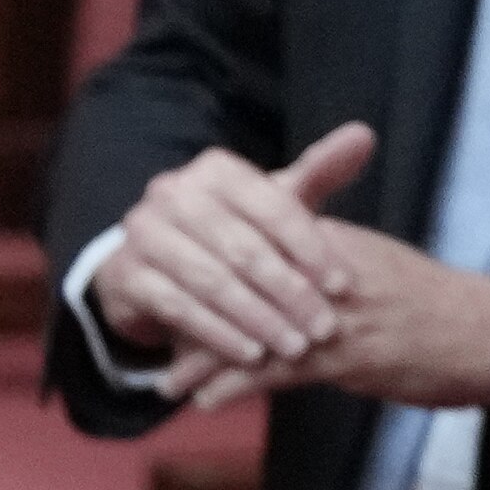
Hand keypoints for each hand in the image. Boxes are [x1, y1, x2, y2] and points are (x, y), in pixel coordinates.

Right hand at [92, 121, 375, 383]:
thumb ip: (318, 172)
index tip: (343, 286)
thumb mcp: (271, 204)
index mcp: (215, 169)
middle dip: (289, 293)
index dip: (312, 248)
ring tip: (294, 347)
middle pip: (243, 248)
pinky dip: (219, 334)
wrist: (151, 265)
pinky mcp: (124, 274)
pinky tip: (251, 353)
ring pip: (212, 281)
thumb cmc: (227, 232)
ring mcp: (142, 233)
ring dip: (258, 319)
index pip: (273, 207)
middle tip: (323, 328)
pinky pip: (180, 307)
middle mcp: (172, 192)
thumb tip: (364, 135)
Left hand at [179, 217, 489, 415]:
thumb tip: (283, 277)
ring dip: (203, 358)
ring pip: (250, 330)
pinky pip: (275, 371)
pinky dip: (234, 385)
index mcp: (330, 245)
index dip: (212, 268)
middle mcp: (325, 273)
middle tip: (155, 331)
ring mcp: (334, 315)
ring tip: (166, 379)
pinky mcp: (345, 356)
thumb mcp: (375, 270)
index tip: (174, 281)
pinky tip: (202, 400)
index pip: (255, 247)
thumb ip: (324, 267)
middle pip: (242, 287)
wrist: (489, 332)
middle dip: (196, 311)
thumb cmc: (434, 306)